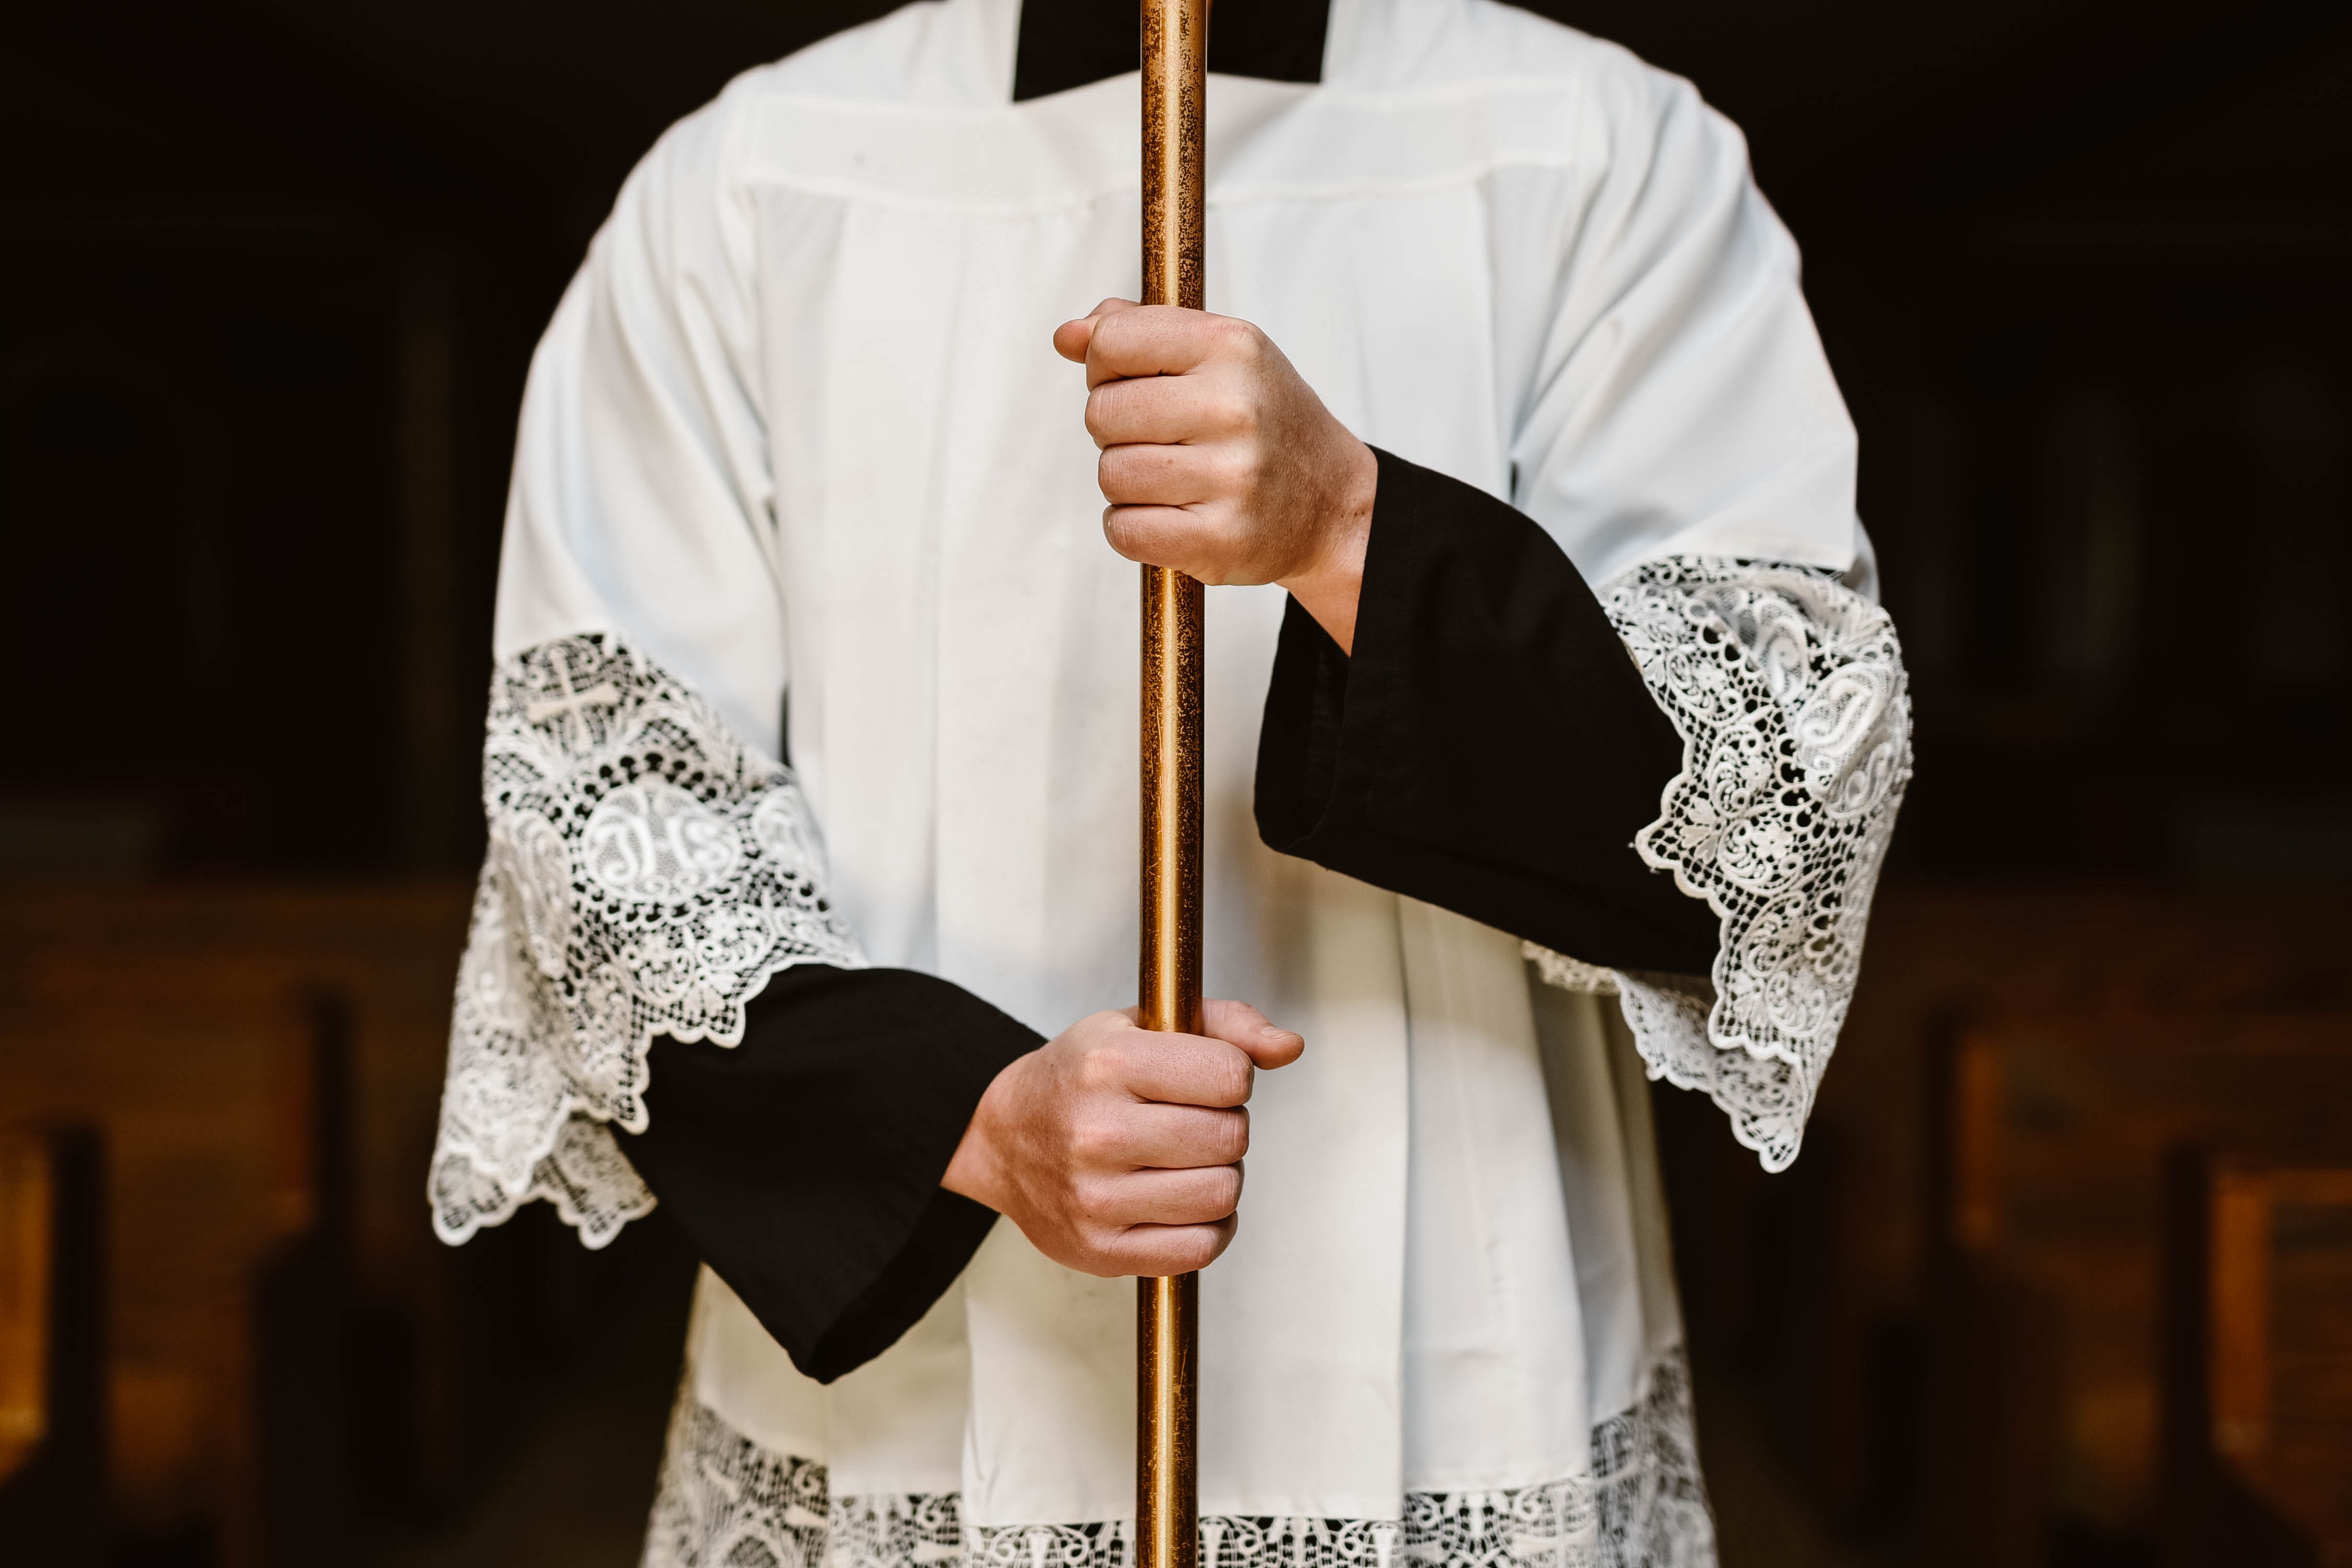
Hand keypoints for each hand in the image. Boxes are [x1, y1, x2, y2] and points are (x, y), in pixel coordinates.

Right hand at [941, 998, 1305, 1276]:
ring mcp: (1097, 1197)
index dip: (1230, 1076)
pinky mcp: (1102, 1250)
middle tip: (1191, 1121)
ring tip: (1184, 1161)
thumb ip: (1225, 1025)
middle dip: (1225, 1126)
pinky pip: (1201, 1248)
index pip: (1231, 1075)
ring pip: (1222, 1193)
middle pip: (1231, 1136)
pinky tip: (1182, 1202)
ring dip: (1219, 1177)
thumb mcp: (1140, 1025)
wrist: (1004, 1138)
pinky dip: (1208, 1227)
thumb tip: (1287, 1047)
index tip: (1204, 1079)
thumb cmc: (1079, 1079)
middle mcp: (1098, 1132)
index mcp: (1108, 1064)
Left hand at [1054, 300, 1376, 652]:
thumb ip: (1141, 332)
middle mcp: (1236, 407)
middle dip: (1117, 430)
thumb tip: (1067, 336)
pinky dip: (1133, 527)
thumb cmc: (1265, 422)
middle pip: (1102, 413)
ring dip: (1128, 483)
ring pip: (1110, 474)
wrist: (1332, 503)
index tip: (1137, 383)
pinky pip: (1124, 529)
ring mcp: (1232, 477)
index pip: (1112, 341)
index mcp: (1231, 347)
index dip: (1106, 367)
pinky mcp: (1220, 540)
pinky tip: (1171, 516)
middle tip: (1165, 440)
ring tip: (1175, 479)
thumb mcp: (1221, 355)